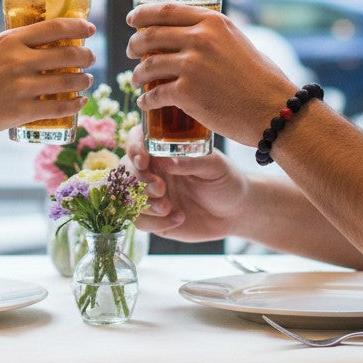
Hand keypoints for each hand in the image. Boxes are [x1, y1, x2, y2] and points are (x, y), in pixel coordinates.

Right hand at [0, 17, 95, 140]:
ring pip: (68, 81)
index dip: (78, 26)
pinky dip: (75, 104)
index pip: (54, 27)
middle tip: (91, 57)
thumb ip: (10, 45)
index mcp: (9, 41)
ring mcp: (22, 88)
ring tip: (88, 80)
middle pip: (67, 54)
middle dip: (86, 55)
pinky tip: (80, 101)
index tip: (90, 28)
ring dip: (84, 80)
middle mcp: (19, 62)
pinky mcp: (22, 112)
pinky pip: (59, 107)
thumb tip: (34, 41)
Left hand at [126, 3, 295, 145]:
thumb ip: (215, 36)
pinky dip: (146, 100)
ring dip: (137, 74)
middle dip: (134, 44)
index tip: (132, 19)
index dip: (143, 13)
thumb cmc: (263, 81)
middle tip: (131, 52)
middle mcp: (199, 39)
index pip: (166, 10)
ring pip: (148, 66)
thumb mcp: (238, 43)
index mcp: (212, 22)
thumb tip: (192, 35)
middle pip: (150, 36)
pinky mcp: (186, 93)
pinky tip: (144, 103)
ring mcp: (191, 65)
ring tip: (136, 80)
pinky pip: (155, 94)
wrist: (274, 111)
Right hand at [126, 127, 250, 240]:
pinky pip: (140, 221)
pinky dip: (155, 222)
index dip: (134, 147)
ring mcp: (151, 194)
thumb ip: (191, 161)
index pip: (137, 140)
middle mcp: (153, 170)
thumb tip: (167, 160)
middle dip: (140, 179)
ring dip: (145, 203)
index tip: (144, 159)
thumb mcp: (214, 166)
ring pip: (128, 197)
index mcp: (164, 150)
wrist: (235, 211)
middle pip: (127, 169)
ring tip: (168, 207)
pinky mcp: (153, 218)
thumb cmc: (225, 180)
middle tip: (161, 187)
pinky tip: (178, 218)